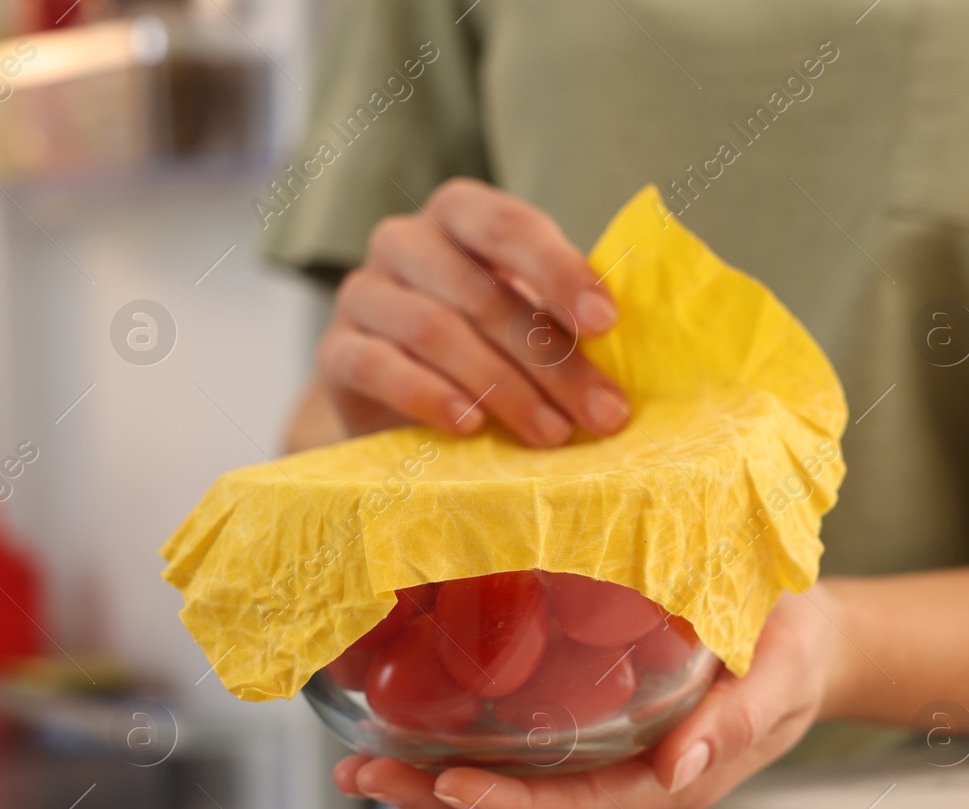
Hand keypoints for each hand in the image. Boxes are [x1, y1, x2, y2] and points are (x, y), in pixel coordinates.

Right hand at [316, 178, 629, 446]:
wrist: (390, 395)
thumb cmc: (479, 345)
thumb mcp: (523, 315)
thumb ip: (562, 315)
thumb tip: (633, 350)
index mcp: (458, 214)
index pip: (508, 225)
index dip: (560, 272)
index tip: (607, 324)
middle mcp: (402, 240)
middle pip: (480, 292)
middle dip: (549, 358)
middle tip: (601, 412)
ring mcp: (361, 293)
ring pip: (433, 330)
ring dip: (502, 387)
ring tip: (550, 435)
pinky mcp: (335, 352)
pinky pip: (378, 367)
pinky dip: (430, 397)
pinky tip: (470, 427)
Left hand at [333, 591, 840, 808]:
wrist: (800, 630)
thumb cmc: (791, 649)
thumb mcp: (777, 677)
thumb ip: (736, 721)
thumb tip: (679, 769)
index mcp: (664, 777)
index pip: (572, 807)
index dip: (507, 804)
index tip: (445, 783)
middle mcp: (618, 774)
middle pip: (518, 805)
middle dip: (436, 797)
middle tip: (362, 773)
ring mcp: (595, 750)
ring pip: (503, 776)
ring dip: (427, 775)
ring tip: (356, 760)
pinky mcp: (580, 716)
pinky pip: (511, 736)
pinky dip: (453, 732)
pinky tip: (401, 714)